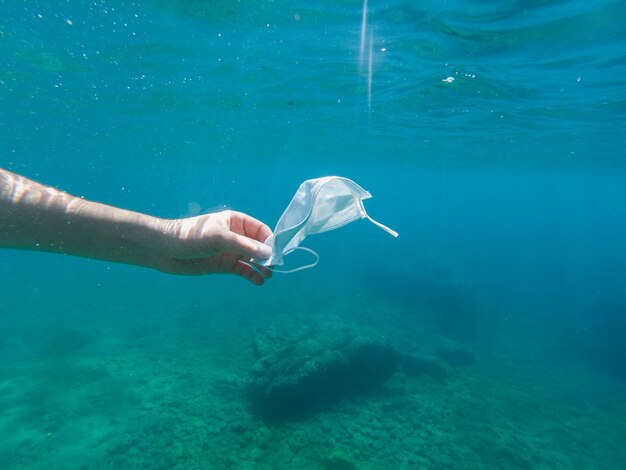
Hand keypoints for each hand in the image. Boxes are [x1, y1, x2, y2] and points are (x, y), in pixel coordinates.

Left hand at [153, 210, 272, 284]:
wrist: (164, 250)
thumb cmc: (190, 236)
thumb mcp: (218, 238)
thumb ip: (243, 245)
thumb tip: (267, 254)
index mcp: (235, 222)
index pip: (261, 230)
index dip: (270, 241)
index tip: (276, 254)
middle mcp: (235, 236)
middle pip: (259, 246)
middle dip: (268, 256)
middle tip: (273, 268)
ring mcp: (230, 251)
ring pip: (252, 259)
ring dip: (261, 267)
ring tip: (267, 276)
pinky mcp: (223, 265)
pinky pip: (243, 270)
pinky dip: (251, 275)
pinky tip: (258, 282)